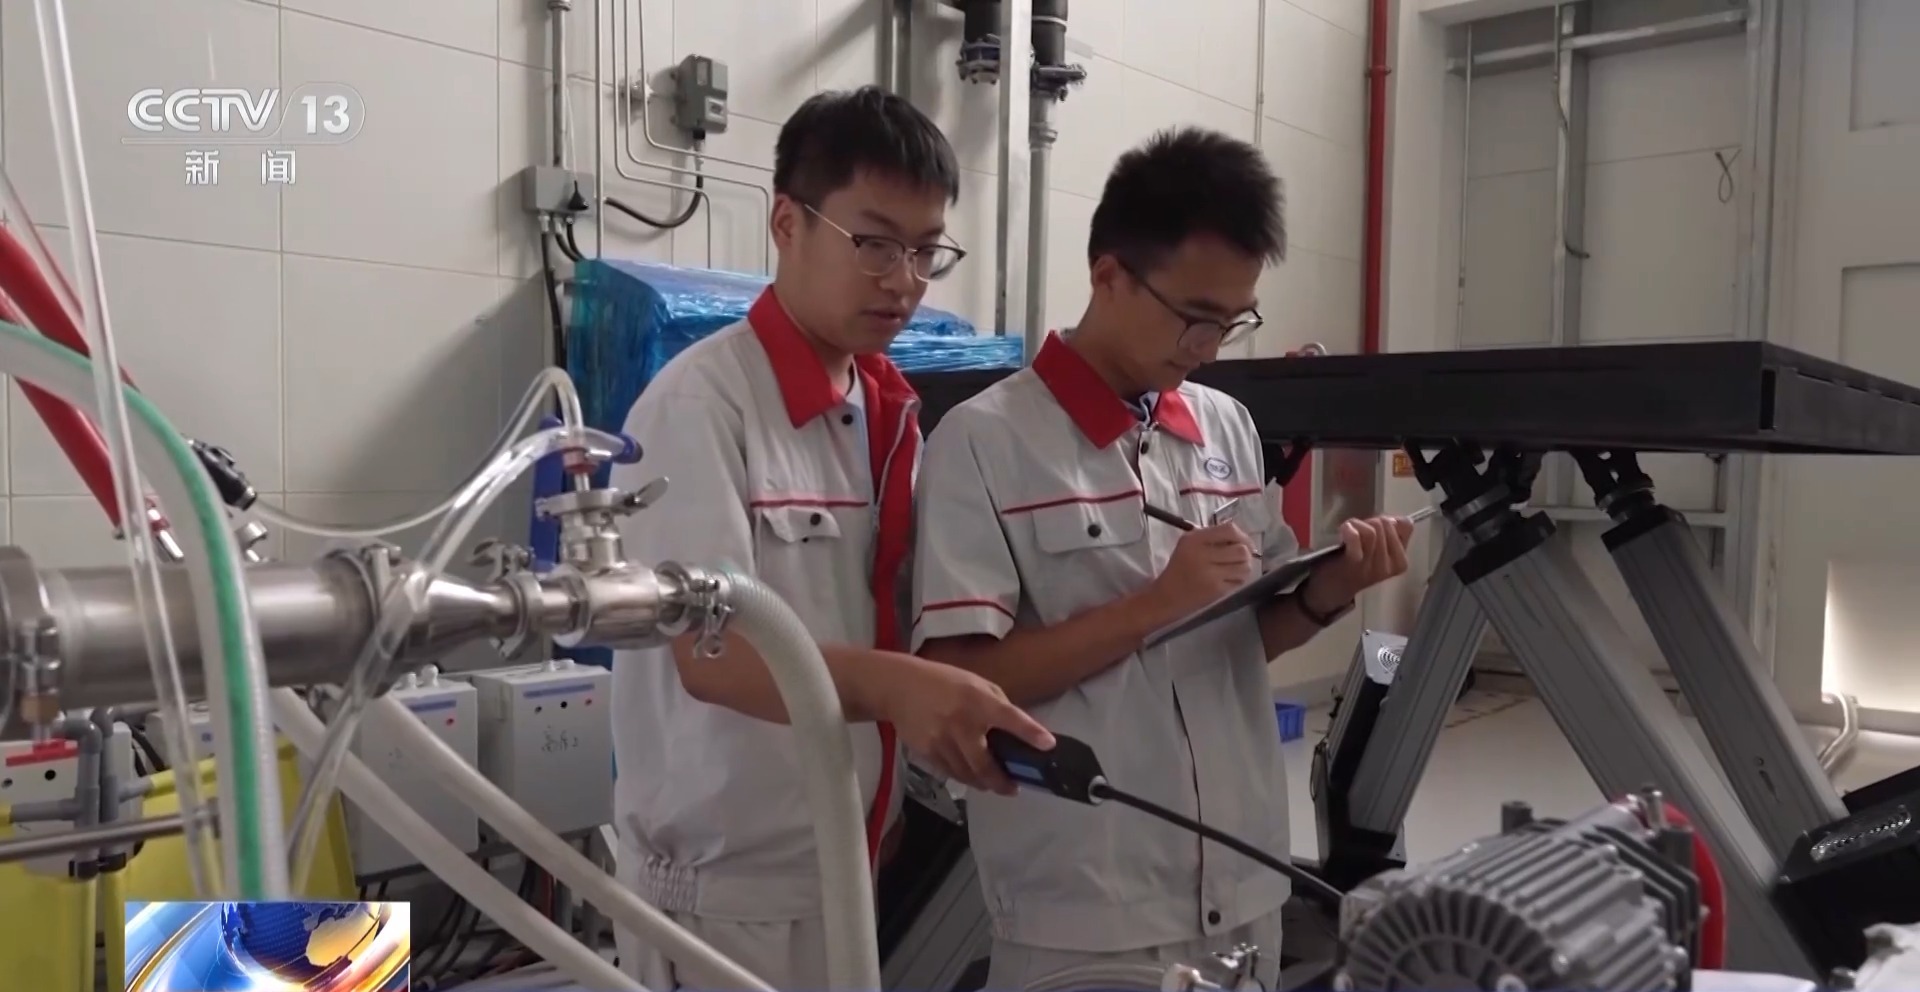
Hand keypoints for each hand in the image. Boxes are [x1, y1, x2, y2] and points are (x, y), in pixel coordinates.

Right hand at [871, 655, 1054, 795]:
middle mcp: (960, 722)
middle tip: (1012, 788)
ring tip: (993, 783)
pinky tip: (970, 774)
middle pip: (984, 764)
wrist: (898, 687)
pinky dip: (964, 776)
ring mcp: (941, 741)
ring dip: (983, 783)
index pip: (1008, 717)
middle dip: (1001, 782)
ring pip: (967, 774)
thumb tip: (1018, 730)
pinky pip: (950, 772)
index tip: (1048, 745)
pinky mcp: (927, 752)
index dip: (1030, 732)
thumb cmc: (944, 682)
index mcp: (977, 700)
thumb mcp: (975, 683)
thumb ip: (997, 705)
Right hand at [1142, 522, 1258, 622]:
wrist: (1165, 597)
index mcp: (1194, 540)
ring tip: (1235, 569)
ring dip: (1244, 567)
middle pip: (1241, 550)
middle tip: (1239, 558)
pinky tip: (1228, 580)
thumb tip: (1241, 537)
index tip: (1243, 542)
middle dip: (1245, 554)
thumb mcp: (1187, 544)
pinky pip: (1239, 581)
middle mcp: (1202, 555)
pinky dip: (1238, 580)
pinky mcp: (1216, 591)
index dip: (1242, 535)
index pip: (1229, 530)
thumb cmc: (1179, 568)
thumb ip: (1211, 536)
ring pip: (1245, 567)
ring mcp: (1210, 575)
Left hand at [1302, 515, 1413, 612]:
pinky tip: (1345, 529)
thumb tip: (1398, 520)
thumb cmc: (1357, 563)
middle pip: (1386, 525)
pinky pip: (1357, 537)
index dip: (1389, 521)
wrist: (1332, 587)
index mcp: (1400, 562)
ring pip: (1373, 530)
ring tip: (1350, 530)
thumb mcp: (1381, 550)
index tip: (1376, 529)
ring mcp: (1371, 566)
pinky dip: (1350, 528)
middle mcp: (1389, 566)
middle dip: (1371, 521)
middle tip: (1359, 531)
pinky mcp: (1353, 563)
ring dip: (1360, 524)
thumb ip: (1395, 533)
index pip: (1405, 526)